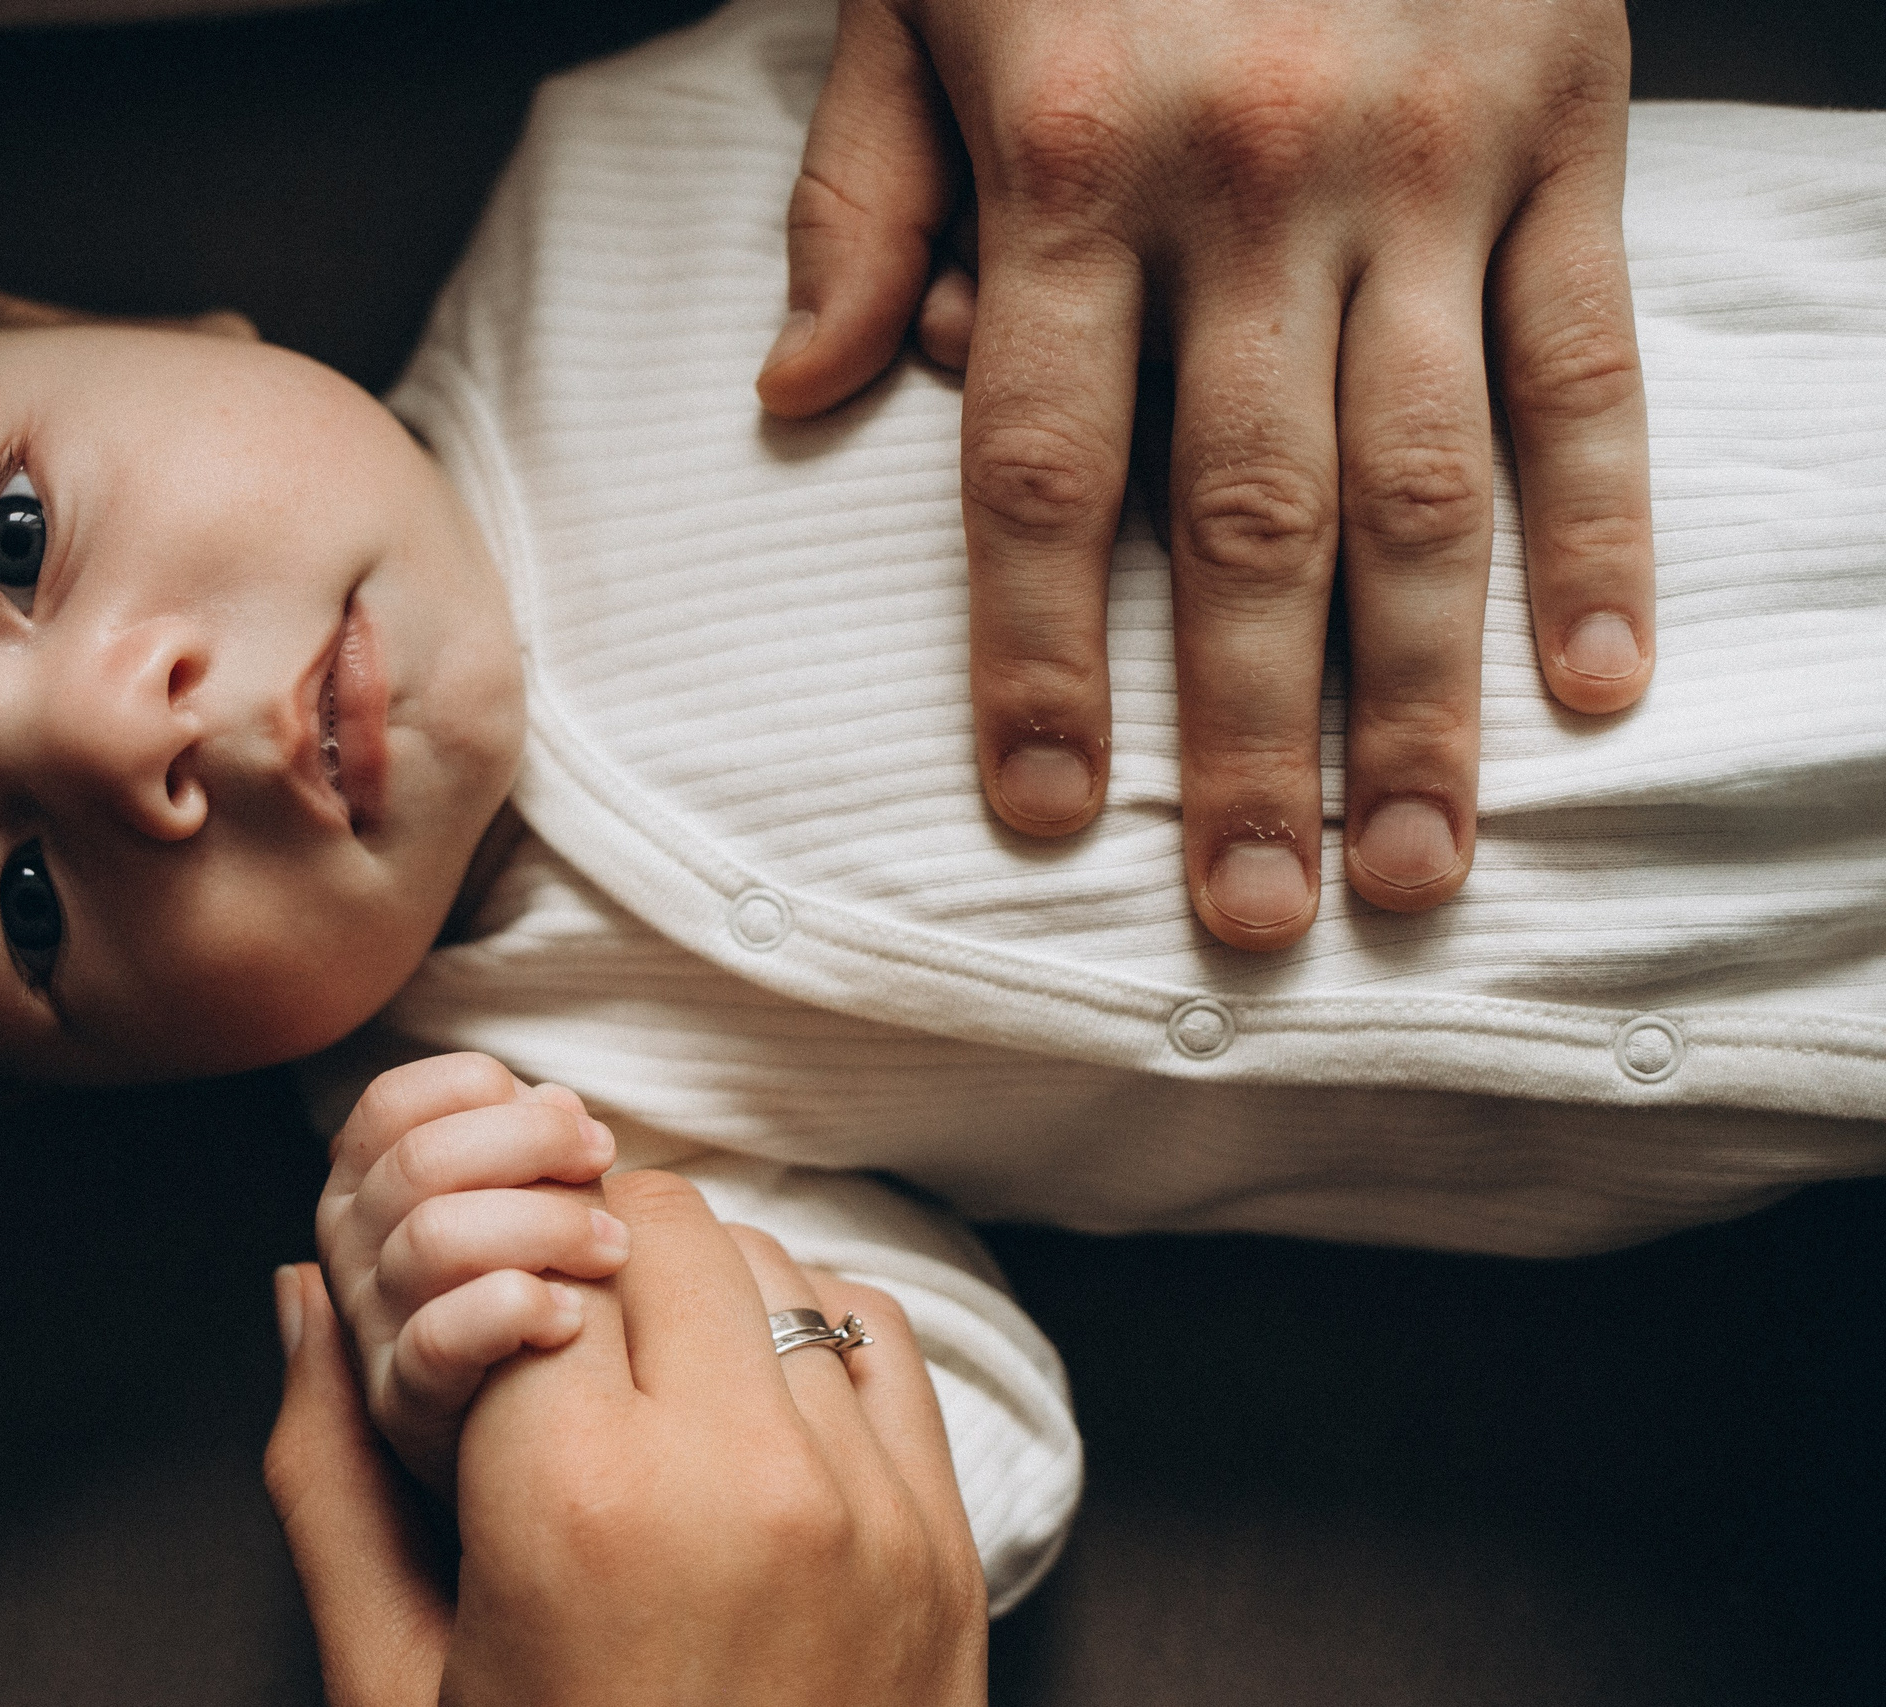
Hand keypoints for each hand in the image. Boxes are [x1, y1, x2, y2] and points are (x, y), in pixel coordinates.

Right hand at [266, 1170, 988, 1706]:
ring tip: (640, 1395)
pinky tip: (746, 1415)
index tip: (471, 1354)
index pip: (528, 1263)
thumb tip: (296, 1290)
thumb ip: (328, 1475)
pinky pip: (878, 1338)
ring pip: (774, 1264)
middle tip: (549, 1355)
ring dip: (694, 1297)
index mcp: (576, 1507)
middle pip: (661, 1227)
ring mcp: (867, 1504)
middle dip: (585, 1266)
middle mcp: (739, 1476)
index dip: (479, 1294)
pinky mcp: (943, 1540)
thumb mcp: (393, 1683)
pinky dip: (806, 1338)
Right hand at [313, 1052, 628, 1495]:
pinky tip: (569, 1320)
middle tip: (603, 1163)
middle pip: (414, 1162)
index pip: (385, 1111)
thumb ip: (511, 1160)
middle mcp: (354, 1269)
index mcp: (367, 1208)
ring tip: (611, 1251)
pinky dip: (507, 1308)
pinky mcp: (413, 1419)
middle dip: (526, 1143)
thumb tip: (542, 1093)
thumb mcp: (519, 1227)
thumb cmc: (544, 1334)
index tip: (565, 1114)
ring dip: (537, 1222)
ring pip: (429, 1237)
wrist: (544, 1498)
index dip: (473, 1090)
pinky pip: (438, 1341)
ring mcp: (377, 1344)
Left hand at [760, 0, 1653, 948]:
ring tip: (1412, 864)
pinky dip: (1599, 531)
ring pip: (1429, 484)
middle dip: (1245, 742)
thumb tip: (805, 399)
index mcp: (1074, 161)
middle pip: (1244, 527)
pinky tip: (1591, 684)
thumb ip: (861, 194)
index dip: (1037, 662)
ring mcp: (1430, 165)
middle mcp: (1256, 189)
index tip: (1042, 817)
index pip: (1038, 477)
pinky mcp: (1567, 125)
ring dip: (1421, 697)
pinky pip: (1584, 363)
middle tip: (1247, 920)